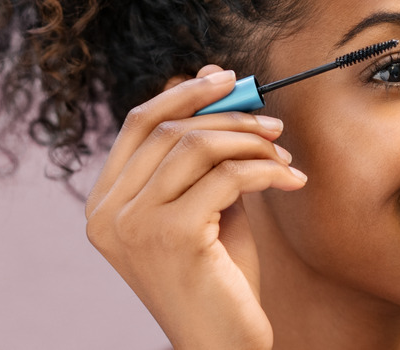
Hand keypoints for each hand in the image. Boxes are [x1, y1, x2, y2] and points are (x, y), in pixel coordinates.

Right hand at [85, 65, 305, 349]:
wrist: (223, 343)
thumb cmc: (217, 276)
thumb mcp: (206, 204)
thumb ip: (205, 152)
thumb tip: (212, 77)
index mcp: (107, 202)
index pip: (139, 123)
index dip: (184, 93)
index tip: (226, 78)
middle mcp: (109, 212)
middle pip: (170, 129)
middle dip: (230, 117)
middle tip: (274, 123)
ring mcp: (135, 224)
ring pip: (197, 146)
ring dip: (251, 140)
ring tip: (284, 152)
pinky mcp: (172, 235)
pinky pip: (229, 177)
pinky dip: (268, 169)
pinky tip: (292, 179)